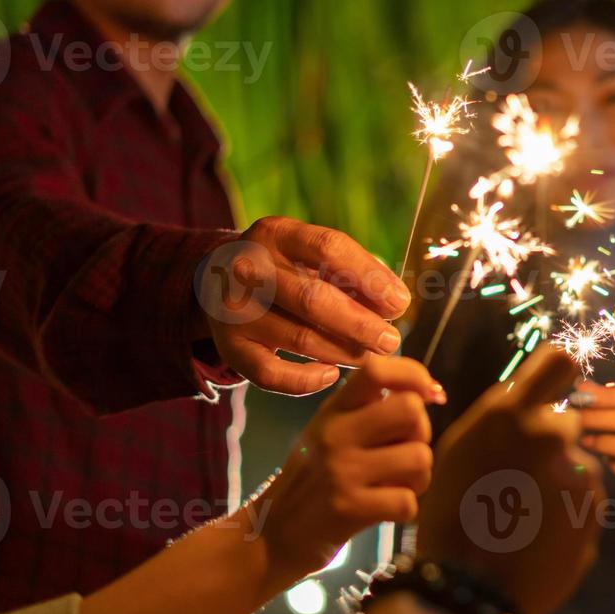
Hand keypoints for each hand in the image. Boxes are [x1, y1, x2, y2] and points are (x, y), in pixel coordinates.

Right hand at [201, 216, 412, 394]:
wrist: (214, 282)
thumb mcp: (309, 255)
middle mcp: (248, 268)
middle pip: (312, 299)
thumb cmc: (284, 269)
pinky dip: (305, 380)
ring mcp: (233, 309)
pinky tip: (330, 374)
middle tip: (390, 341)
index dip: (370, 276)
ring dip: (342, 352)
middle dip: (360, 324)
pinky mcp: (230, 346)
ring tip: (368, 356)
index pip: (328, 248)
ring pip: (298, 338)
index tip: (400, 302)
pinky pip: (271, 374)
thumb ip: (350, 272)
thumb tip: (395, 303)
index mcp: (276, 233)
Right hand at [247, 355, 443, 583]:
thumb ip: (372, 409)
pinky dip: (404, 509)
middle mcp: (336, 433)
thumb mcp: (331, 431)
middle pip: (410, 410)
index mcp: (335, 409)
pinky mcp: (349, 508)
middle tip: (405, 451)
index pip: (376, 369)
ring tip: (395, 485)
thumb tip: (431, 392)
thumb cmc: (315, 479)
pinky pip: (408, 500)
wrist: (274, 533)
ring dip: (418, 478)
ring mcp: (342, 470)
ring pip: (419, 458)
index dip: (415, 375)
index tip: (430, 395)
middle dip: (421, 433)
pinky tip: (384, 509)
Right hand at [417, 348, 603, 613]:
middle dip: (552, 444)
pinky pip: (585, 501)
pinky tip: (539, 536)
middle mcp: (553, 436)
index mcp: (513, 414)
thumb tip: (527, 398)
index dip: (558, 376)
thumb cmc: (451, 515)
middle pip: (568, 424)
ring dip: (560, 482)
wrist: (468, 587)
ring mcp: (580, 475)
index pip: (559, 363)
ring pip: (577, 465)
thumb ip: (499, 417)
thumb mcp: (459, 450)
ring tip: (526, 517)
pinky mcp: (595, 511)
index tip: (552, 392)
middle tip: (522, 480)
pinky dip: (568, 514)